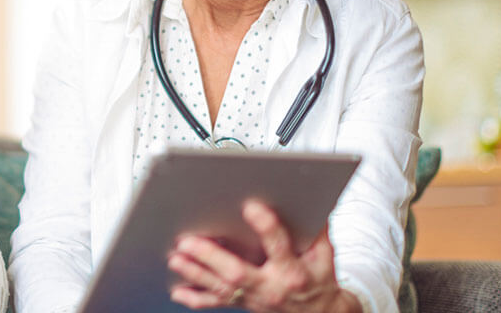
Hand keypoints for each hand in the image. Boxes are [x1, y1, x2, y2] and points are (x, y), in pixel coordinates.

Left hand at [166, 200, 360, 311]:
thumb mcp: (324, 254)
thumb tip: (310, 199)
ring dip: (195, 273)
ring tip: (176, 258)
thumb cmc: (319, 280)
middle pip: (237, 273)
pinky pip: (217, 303)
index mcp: (292, 271)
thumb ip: (315, 228)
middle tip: (188, 241)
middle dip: (210, 257)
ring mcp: (254, 298)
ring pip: (221, 288)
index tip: (251, 206)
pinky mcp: (244, 304)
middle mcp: (270, 287)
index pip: (278, 247)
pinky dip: (195, 298)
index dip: (265, 226)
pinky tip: (178, 290)